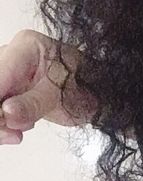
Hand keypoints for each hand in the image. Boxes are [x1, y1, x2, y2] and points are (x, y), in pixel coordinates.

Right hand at [0, 30, 97, 144]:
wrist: (95, 92)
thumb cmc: (85, 84)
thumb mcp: (63, 96)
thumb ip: (33, 104)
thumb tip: (6, 113)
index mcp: (26, 47)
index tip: (3, 121)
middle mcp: (10, 54)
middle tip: (11, 133)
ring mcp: (5, 72)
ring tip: (17, 133)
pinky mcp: (4, 90)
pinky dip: (0, 126)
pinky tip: (15, 130)